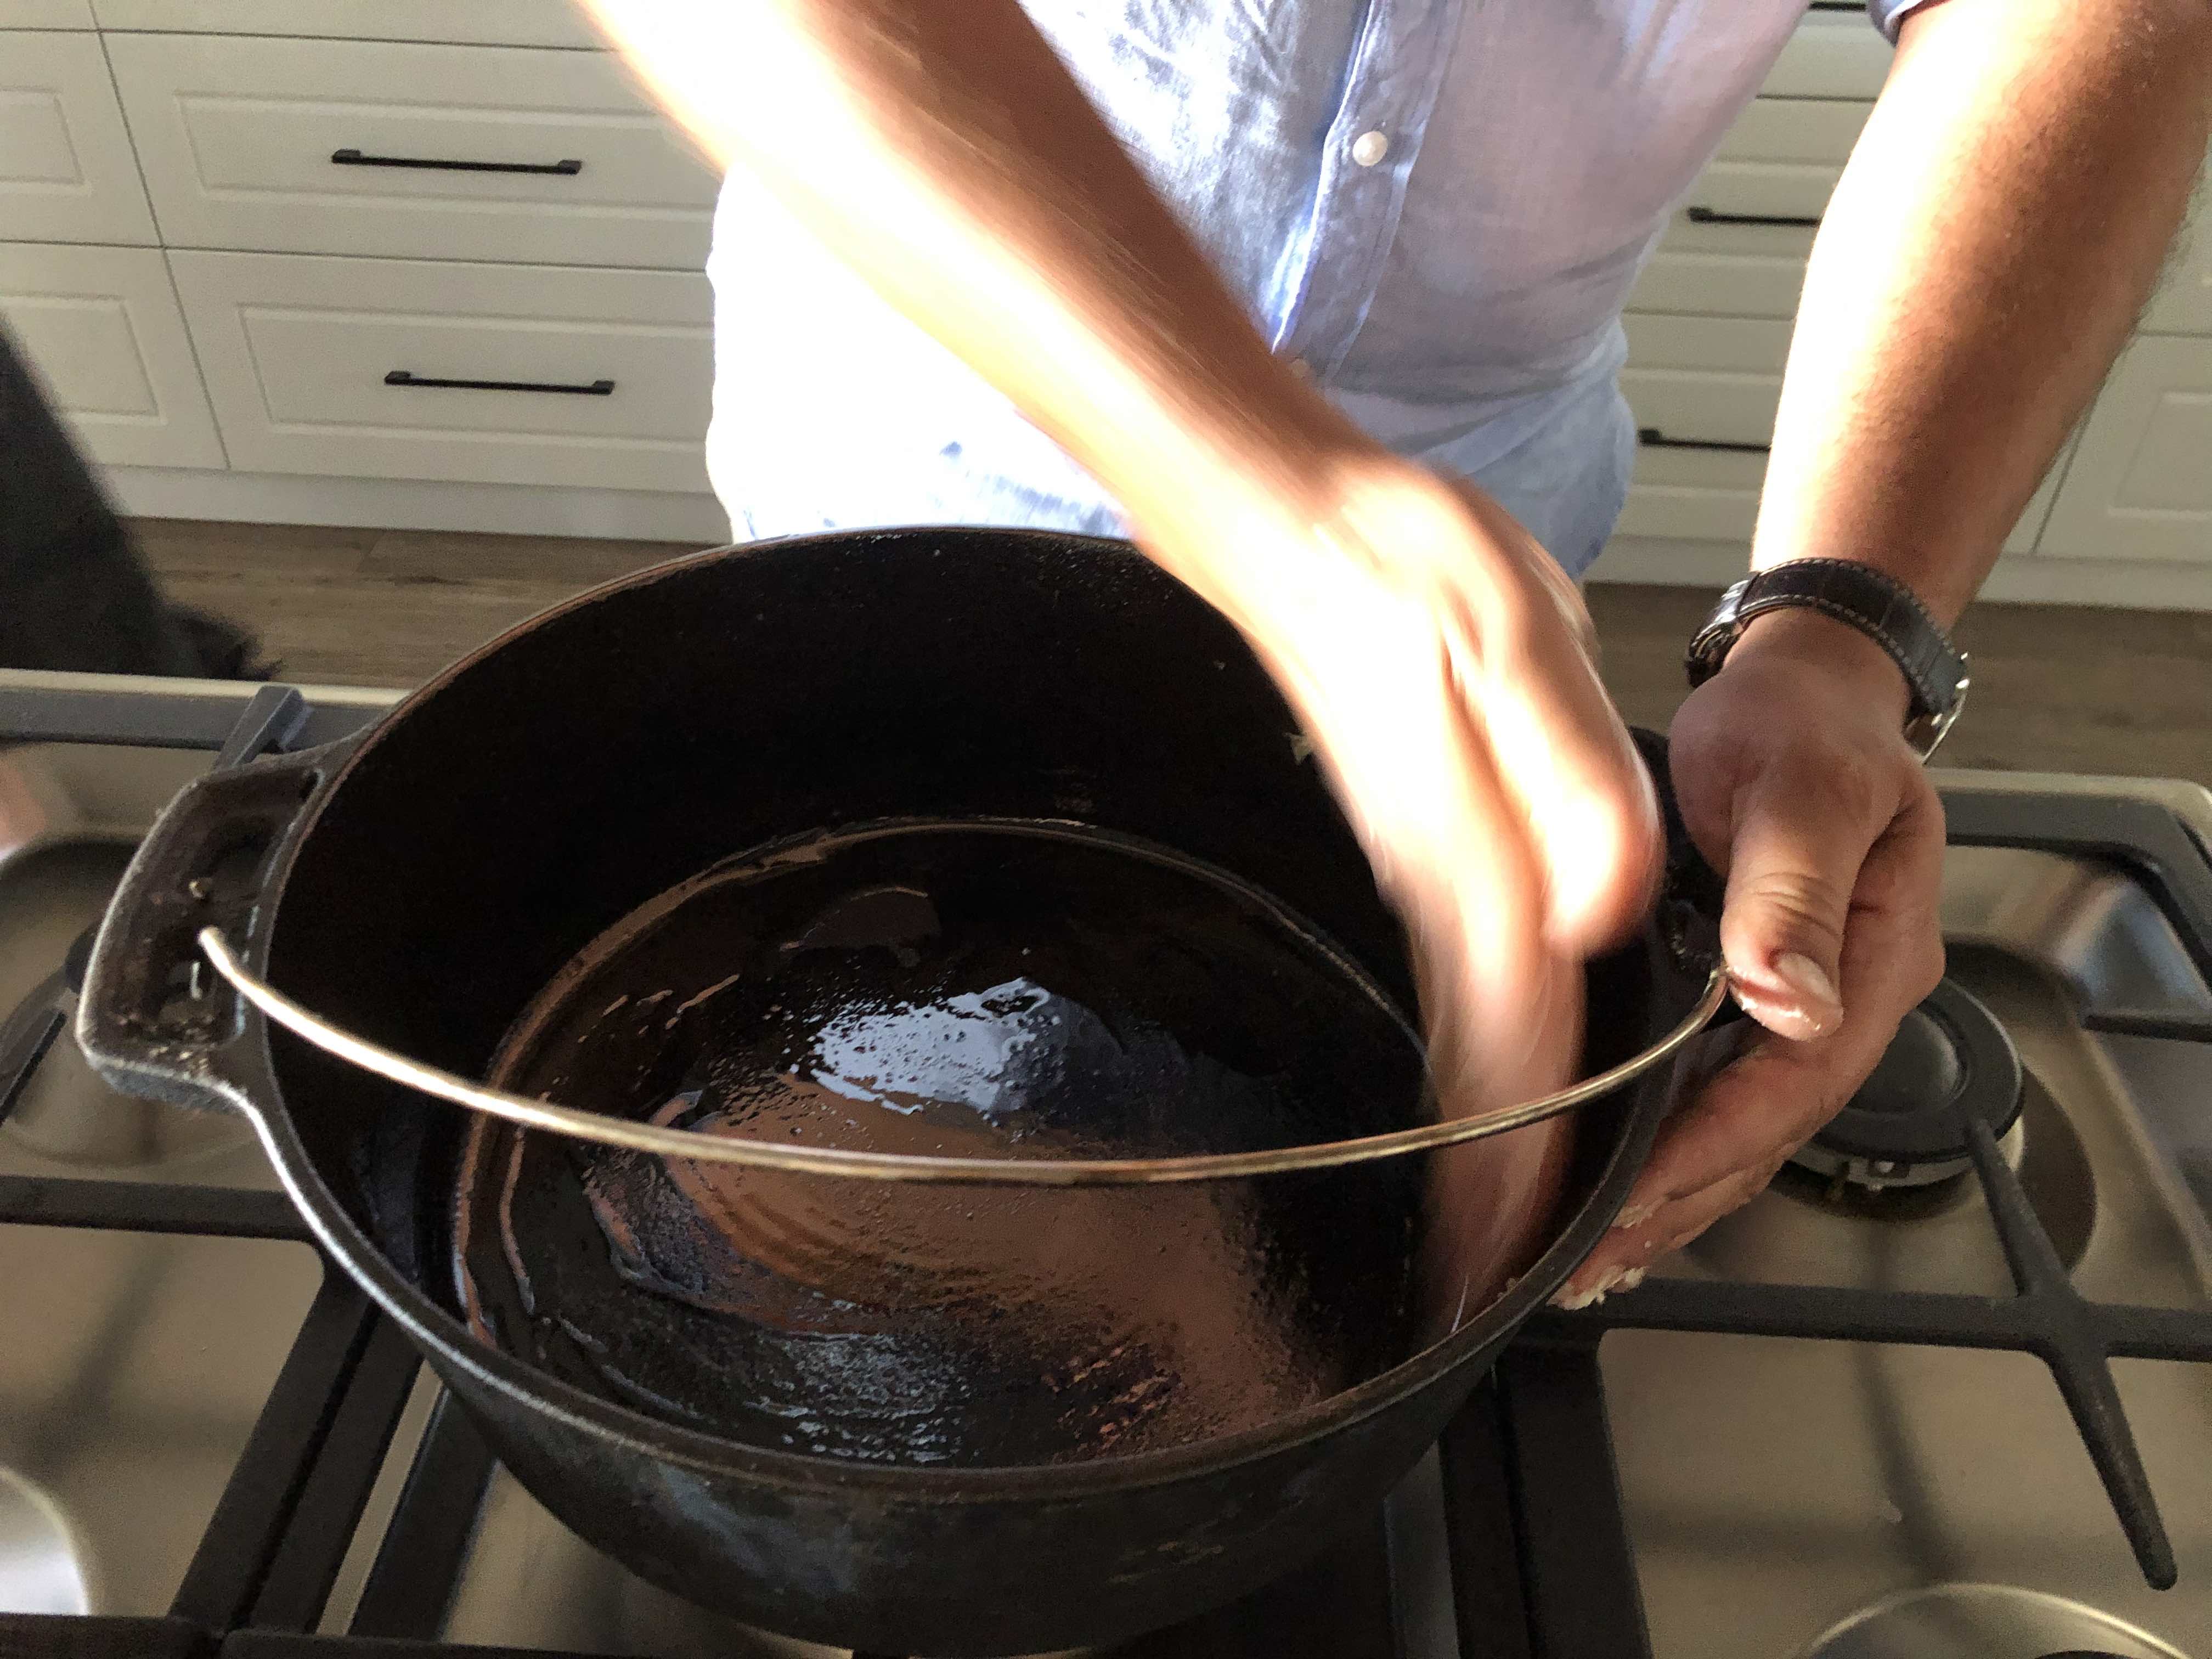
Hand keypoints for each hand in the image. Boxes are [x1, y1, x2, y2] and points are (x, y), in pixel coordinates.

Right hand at [1155, 458, 1662, 1298]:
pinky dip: (1468, 1047)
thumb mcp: (1517, 642)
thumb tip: (1604, 909)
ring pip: (1460, 1026)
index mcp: (1476, 849)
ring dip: (1480, 1125)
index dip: (1523, 1157)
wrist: (1291, 523)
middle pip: (1477, 1060)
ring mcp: (1418, 865)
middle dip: (1491, 1179)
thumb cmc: (1402, 567)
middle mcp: (1438, 879)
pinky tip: (1477, 1068)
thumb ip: (1567, 782)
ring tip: (1493, 1214)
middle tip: (1500, 1285)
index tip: (1519, 1259)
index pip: (1514, 1036)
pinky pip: (1447, 975)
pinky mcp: (1413, 838)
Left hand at [1560, 608, 1946, 1302]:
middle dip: (1677, 1205)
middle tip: (1586, 1261)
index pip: (1792, 1087)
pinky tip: (1619, 1190)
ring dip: (1667, 1197)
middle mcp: (1840, 997)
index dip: (1709, 1150)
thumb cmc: (1803, 725)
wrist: (1801, 690)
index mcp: (1871, 958)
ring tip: (1589, 1255)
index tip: (1631, 1198)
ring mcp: (1799, 1004)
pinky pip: (1717, 1096)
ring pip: (1741, 1130)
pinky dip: (1667, 1151)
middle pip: (1765, 1134)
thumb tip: (1788, 990)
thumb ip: (1794, 886)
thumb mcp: (1804, 787)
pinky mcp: (1753, 998)